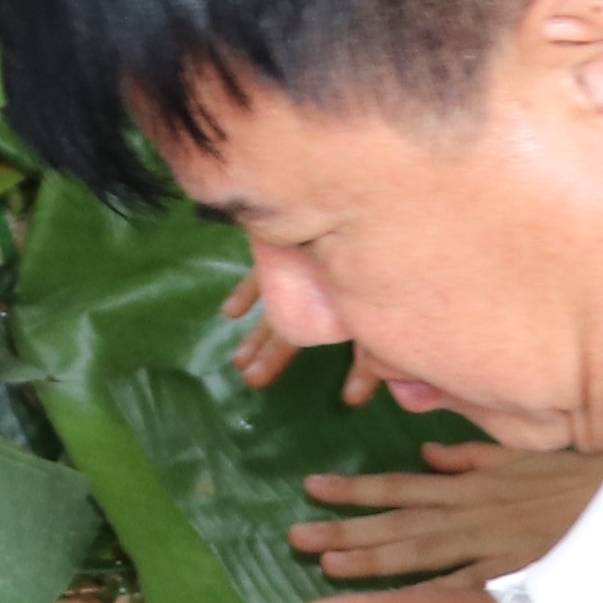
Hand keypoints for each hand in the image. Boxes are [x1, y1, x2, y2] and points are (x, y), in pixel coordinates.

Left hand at [214, 265, 397, 406]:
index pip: (365, 348)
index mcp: (355, 307)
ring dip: (259, 337)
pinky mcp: (280, 249)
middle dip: (277, 357)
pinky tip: (231, 312)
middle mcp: (328, 290)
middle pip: (301, 331)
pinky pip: (259, 279)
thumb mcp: (365, 317)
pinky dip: (248, 294)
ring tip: (239, 363)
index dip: (363, 374)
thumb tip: (360, 396)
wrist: (336, 203)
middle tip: (254, 382)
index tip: (352, 399)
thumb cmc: (361, 257)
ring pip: (276, 310)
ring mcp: (301, 269)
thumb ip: (371, 354)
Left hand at [288, 439, 602, 587]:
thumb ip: (474, 455)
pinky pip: (466, 586)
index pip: (400, 485)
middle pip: (396, 522)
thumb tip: (428, 452)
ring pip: (420, 553)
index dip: (354, 489)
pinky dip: (432, 595)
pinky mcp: (515, 573)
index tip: (311, 489)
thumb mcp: (524, 455)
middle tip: (294, 537)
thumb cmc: (581, 478)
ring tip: (326, 567)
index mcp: (471, 485)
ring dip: (372, 560)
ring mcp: (490, 545)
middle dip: (344, 530)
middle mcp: (470, 513)